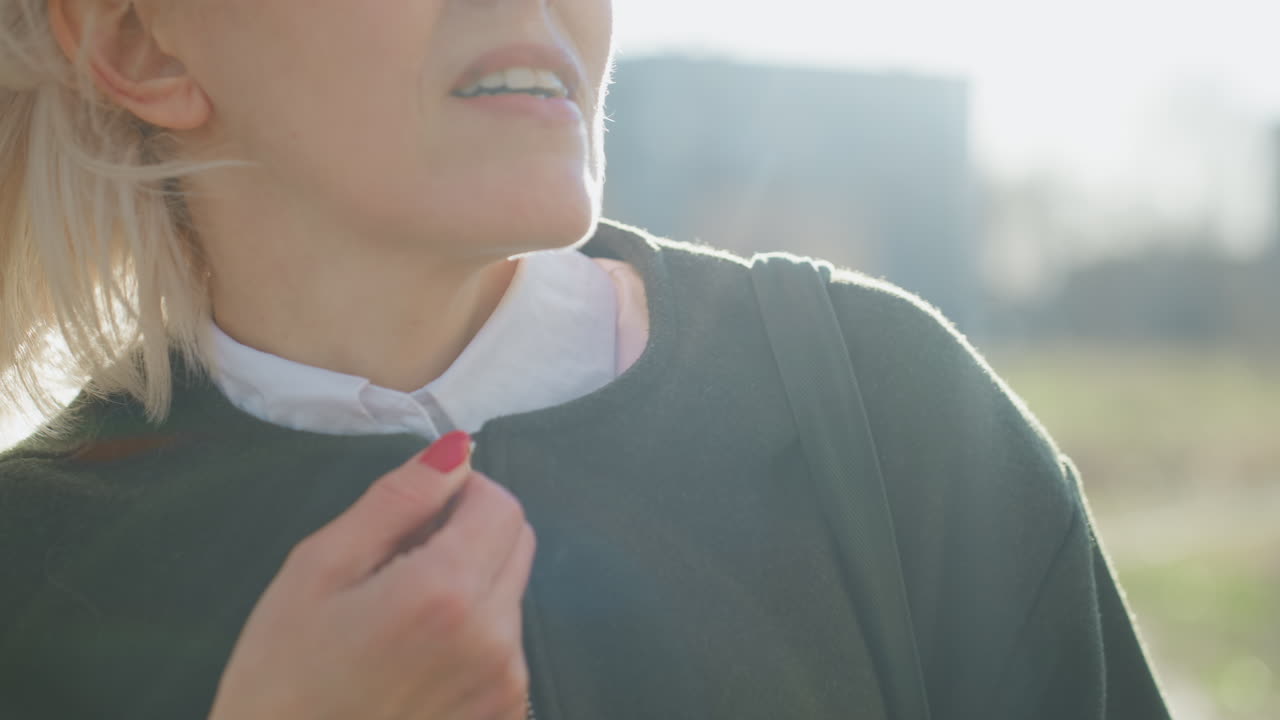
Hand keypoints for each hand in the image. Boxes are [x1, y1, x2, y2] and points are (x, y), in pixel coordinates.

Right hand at [208, 431, 535, 719]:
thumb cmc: (282, 679)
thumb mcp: (318, 571)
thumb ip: (395, 501)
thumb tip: (454, 451)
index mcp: (446, 592)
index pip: (502, 503)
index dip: (461, 494)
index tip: (417, 515)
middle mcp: (495, 639)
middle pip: (517, 544)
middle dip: (470, 535)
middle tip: (399, 566)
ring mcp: (506, 686)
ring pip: (511, 594)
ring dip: (472, 587)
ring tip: (400, 624)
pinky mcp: (503, 716)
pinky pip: (506, 648)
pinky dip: (474, 638)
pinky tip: (416, 663)